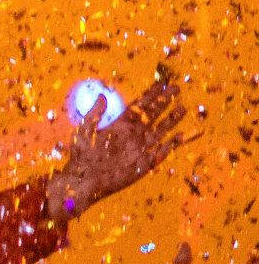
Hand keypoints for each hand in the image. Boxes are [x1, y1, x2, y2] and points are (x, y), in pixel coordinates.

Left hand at [47, 74, 188, 220]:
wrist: (83, 180)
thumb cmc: (81, 156)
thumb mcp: (85, 130)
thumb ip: (95, 113)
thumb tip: (103, 95)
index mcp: (120, 125)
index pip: (139, 106)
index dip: (151, 94)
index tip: (162, 83)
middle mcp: (132, 134)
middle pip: (152, 115)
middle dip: (165, 101)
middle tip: (177, 88)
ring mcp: (139, 148)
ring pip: (159, 131)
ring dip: (171, 120)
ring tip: (182, 108)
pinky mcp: (143, 164)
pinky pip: (160, 153)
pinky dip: (170, 145)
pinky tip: (179, 136)